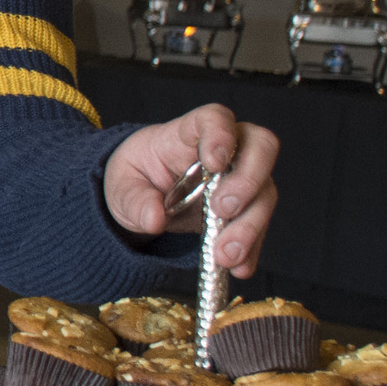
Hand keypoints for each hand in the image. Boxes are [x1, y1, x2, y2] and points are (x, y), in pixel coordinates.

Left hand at [103, 104, 279, 276]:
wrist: (144, 196)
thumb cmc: (135, 177)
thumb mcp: (122, 186)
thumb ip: (135, 200)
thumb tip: (154, 218)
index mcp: (189, 133)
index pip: (214, 118)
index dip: (221, 134)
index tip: (215, 161)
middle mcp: (227, 150)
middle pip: (260, 148)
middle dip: (247, 180)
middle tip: (222, 209)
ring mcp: (241, 178)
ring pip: (264, 192)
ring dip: (249, 226)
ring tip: (225, 255)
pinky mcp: (246, 208)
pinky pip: (258, 226)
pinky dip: (251, 248)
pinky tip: (240, 267)